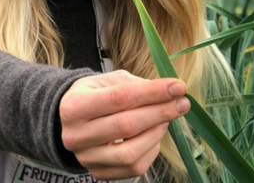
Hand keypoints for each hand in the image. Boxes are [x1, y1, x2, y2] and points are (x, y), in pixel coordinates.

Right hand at [59, 70, 189, 179]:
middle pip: (126, 126)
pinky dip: (151, 151)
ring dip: (156, 134)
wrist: (71, 121)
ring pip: (130, 154)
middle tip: (182, 103)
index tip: (178, 87)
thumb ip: (136, 85)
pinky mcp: (98, 173)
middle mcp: (75, 135)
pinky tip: (154, 135)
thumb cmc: (94, 96)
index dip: (152, 93)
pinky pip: (133, 168)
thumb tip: (170, 93)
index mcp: (73, 106)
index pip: (119, 98)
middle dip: (160, 113)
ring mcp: (86, 158)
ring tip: (166, 119)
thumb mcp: (108, 81)